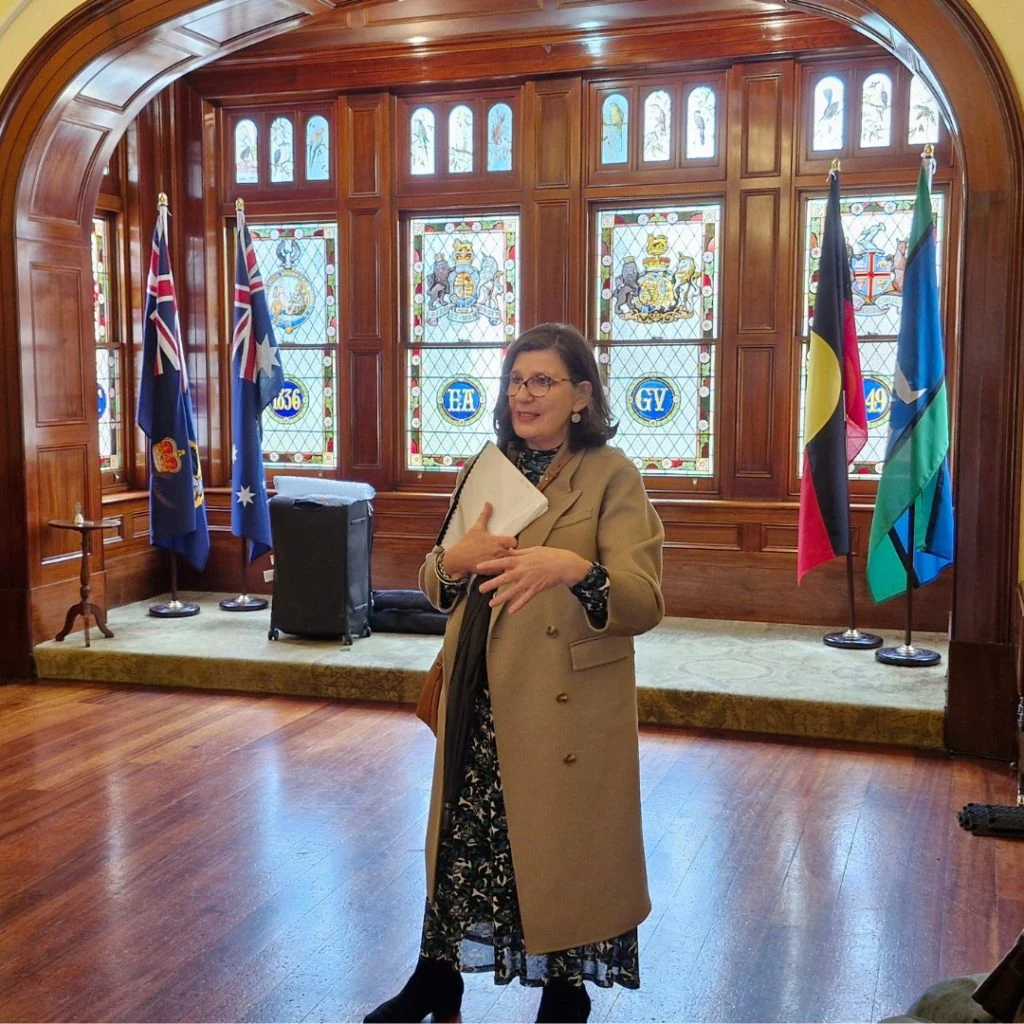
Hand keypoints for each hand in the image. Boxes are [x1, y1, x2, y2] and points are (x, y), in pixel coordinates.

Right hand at [442, 502, 516, 576]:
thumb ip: (485, 515)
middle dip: (510, 552)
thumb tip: (488, 503)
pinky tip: (495, 565)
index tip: (507, 542)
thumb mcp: (477, 528)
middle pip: (513, 552)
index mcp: (496, 541)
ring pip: (508, 562)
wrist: (457, 559)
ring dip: (506, 560)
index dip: (511, 542)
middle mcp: (498, 552)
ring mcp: (496, 562)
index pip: (513, 541)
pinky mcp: (492, 571)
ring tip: (501, 558)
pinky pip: (502, 571)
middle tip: (505, 551)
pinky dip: (500, 568)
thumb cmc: (467, 543)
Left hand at [477, 547, 591, 613]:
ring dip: (501, 598)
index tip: (479, 566)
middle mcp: (523, 571)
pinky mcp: (535, 589)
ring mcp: (529, 581)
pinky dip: (518, 605)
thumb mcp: (533, 550)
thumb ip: (520, 553)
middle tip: (480, 589)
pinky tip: (511, 611)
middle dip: (492, 584)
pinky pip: (525, 599)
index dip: (490, 564)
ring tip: (492, 603)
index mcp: (521, 560)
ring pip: (512, 591)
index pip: (502, 561)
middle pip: (504, 578)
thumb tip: (508, 551)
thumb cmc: (550, 556)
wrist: (564, 565)